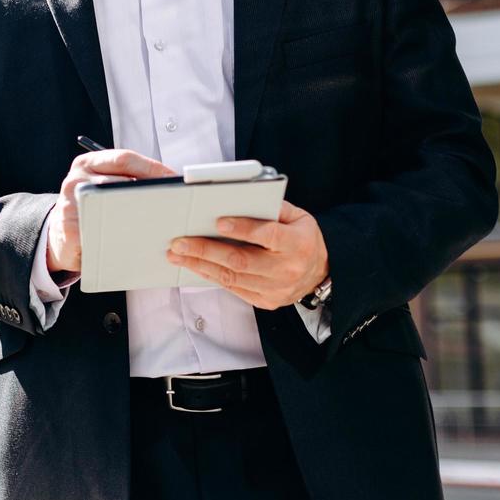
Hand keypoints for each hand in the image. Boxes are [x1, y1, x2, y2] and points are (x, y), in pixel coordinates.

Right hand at [47, 150, 175, 274]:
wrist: (60, 234)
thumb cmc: (91, 207)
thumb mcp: (102, 184)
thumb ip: (126, 178)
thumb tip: (166, 181)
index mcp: (87, 163)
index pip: (124, 158)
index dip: (152, 167)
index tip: (174, 179)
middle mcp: (76, 179)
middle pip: (120, 181)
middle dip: (151, 191)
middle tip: (176, 201)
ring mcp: (69, 204)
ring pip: (112, 205)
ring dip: (138, 214)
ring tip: (160, 221)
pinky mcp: (68, 230)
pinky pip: (101, 232)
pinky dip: (122, 237)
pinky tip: (137, 241)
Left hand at [166, 200, 327, 309]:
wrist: (321, 271)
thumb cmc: (303, 238)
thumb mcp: (298, 216)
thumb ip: (272, 207)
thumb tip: (238, 198)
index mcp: (298, 244)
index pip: (268, 235)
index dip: (243, 229)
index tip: (218, 222)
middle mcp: (287, 269)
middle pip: (241, 261)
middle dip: (206, 251)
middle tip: (180, 243)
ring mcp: (276, 289)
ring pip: (232, 278)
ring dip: (201, 265)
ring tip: (178, 255)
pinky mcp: (266, 301)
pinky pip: (233, 289)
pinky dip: (211, 276)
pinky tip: (195, 266)